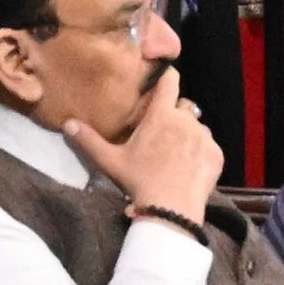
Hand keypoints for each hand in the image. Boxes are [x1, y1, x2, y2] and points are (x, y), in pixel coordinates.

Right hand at [66, 69, 223, 221]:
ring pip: (196, 126)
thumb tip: (67, 124)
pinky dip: (200, 153)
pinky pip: (208, 146)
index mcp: (162, 115)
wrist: (171, 209)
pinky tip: (187, 168)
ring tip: (173, 154)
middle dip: (173, 114)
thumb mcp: (110, 161)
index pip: (169, 80)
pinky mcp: (216, 153)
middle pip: (182, 106)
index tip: (161, 78)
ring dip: (187, 134)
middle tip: (160, 134)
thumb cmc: (139, 181)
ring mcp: (204, 136)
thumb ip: (89, 141)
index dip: (166, 75)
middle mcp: (186, 120)